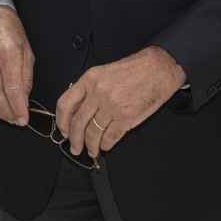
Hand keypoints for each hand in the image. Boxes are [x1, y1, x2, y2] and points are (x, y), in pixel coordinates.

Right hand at [0, 5, 33, 125]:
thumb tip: (24, 98)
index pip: (13, 88)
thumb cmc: (12, 31)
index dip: (18, 107)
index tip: (24, 118)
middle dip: (8, 113)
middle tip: (17, 122)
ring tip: (9, 118)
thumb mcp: (27, 51)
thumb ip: (26, 76)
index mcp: (8, 54)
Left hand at [55, 46, 184, 159]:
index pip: (65, 103)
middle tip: (74, 147)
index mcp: (90, 79)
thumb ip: (89, 89)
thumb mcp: (104, 72)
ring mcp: (112, 106)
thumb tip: (78, 110)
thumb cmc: (134, 69)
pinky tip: (105, 145)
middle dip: (75, 140)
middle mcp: (98, 93)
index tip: (63, 130)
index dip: (62, 121)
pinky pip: (110, 136)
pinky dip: (106, 144)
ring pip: (93, 133)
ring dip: (90, 146)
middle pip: (78, 122)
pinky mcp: (126, 117)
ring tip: (91, 150)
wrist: (158, 69)